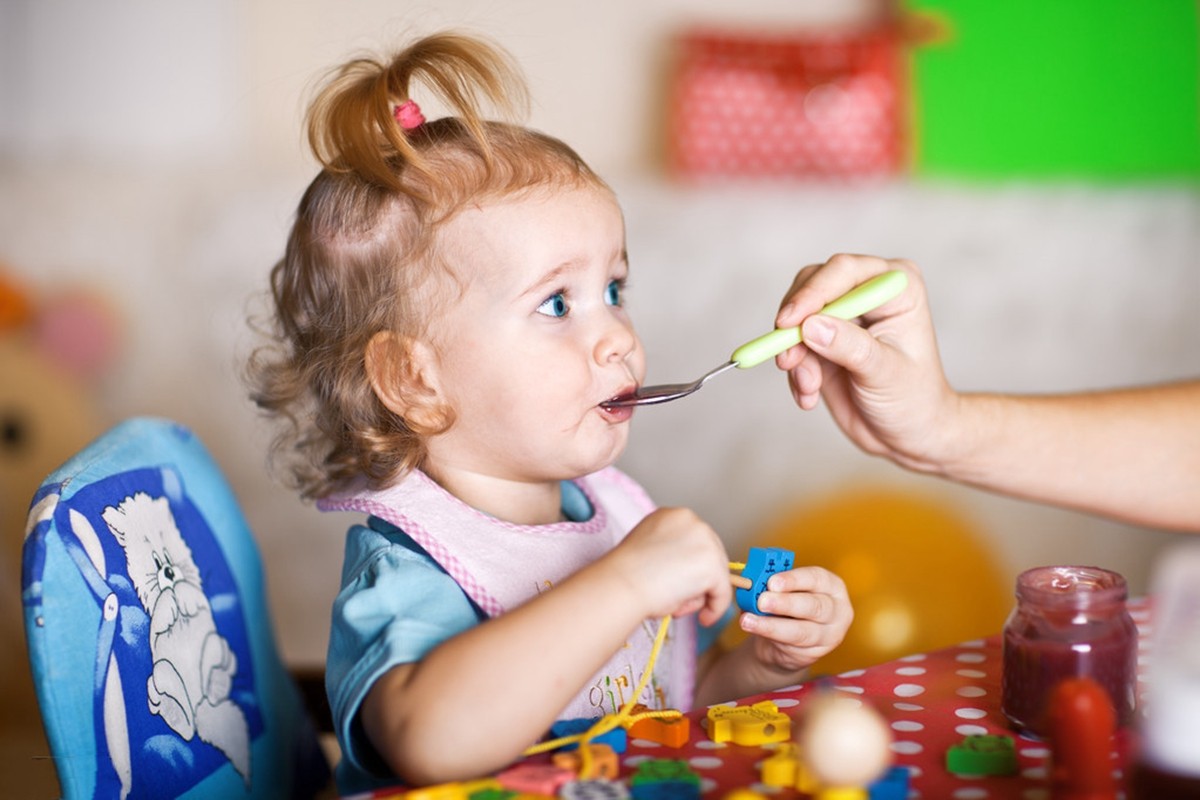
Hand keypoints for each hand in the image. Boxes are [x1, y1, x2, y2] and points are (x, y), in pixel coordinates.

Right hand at [607, 507, 731, 626]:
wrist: (622, 583)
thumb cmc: (626, 573)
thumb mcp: (649, 551)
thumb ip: (670, 554)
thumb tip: (686, 572)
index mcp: (674, 516)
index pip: (696, 541)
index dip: (691, 565)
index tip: (684, 582)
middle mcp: (693, 522)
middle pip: (711, 555)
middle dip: (699, 580)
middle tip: (681, 599)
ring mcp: (706, 542)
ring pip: (717, 574)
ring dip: (700, 594)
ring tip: (676, 605)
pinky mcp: (713, 566)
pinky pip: (723, 592)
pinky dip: (716, 608)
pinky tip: (703, 618)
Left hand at [738, 566, 851, 672]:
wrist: (787, 638)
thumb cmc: (788, 605)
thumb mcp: (785, 590)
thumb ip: (774, 584)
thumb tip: (754, 581)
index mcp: (832, 585)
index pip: (817, 579)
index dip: (794, 580)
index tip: (772, 582)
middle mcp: (837, 610)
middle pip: (814, 606)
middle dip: (785, 603)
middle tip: (762, 601)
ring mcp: (830, 635)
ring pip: (802, 631)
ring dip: (772, 625)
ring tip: (748, 620)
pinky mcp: (816, 653)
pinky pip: (792, 646)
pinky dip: (770, 636)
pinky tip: (753, 628)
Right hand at [774, 254, 958, 472]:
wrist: (907, 434)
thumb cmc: (913, 400)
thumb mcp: (885, 373)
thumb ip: (850, 347)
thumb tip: (811, 326)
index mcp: (895, 287)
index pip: (844, 271)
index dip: (813, 293)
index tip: (789, 323)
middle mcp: (865, 291)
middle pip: (811, 286)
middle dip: (795, 325)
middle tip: (788, 360)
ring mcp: (841, 315)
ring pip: (795, 317)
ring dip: (795, 356)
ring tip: (809, 388)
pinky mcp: (821, 339)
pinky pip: (791, 345)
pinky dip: (795, 372)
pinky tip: (809, 396)